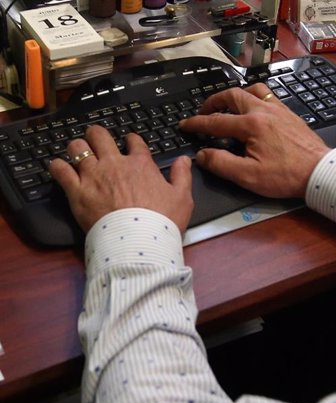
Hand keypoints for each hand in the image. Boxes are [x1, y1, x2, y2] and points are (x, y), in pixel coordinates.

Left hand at [50, 125, 193, 233]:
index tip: (129, 142)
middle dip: (97, 134)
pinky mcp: (77, 191)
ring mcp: (93, 176)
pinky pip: (61, 170)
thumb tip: (185, 160)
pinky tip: (58, 166)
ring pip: (78, 147)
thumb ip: (182, 175)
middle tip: (96, 139)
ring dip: (77, 147)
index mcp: (140, 164)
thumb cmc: (162, 221)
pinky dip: (58, 166)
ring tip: (78, 151)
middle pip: (100, 136)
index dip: (131, 139)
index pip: (133, 141)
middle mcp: (115, 164)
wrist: (138, 242)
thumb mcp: (182, 198)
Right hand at [178, 84, 329, 198]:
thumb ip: (221, 163)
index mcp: (251, 125)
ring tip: (227, 105)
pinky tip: (254, 107)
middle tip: (204, 112)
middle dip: (213, 102)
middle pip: (232, 96)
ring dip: (235, 95)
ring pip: (252, 90)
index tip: (185, 125)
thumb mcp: (249, 176)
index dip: (196, 124)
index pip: (216, 121)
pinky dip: (254, 97)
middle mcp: (264, 111)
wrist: (320, 172)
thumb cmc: (287, 176)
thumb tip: (202, 154)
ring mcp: (278, 109)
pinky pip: (268, 96)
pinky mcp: (289, 114)